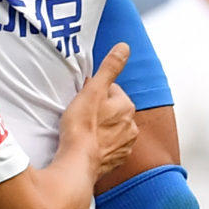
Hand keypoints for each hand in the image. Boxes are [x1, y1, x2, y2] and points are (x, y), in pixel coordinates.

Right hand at [60, 44, 136, 178]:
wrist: (78, 161)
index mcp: (127, 107)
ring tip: (83, 132)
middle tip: (81, 116)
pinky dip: (100, 147)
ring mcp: (124, 146)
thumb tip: (124, 47)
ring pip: (113, 130)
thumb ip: (109, 68)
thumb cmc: (82, 126)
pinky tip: (87, 146)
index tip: (84, 99)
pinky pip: (109, 149)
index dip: (96, 93)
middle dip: (101, 112)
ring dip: (101, 130)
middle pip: (114, 111)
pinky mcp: (116, 161)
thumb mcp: (93, 89)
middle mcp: (131, 127)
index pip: (113, 91)